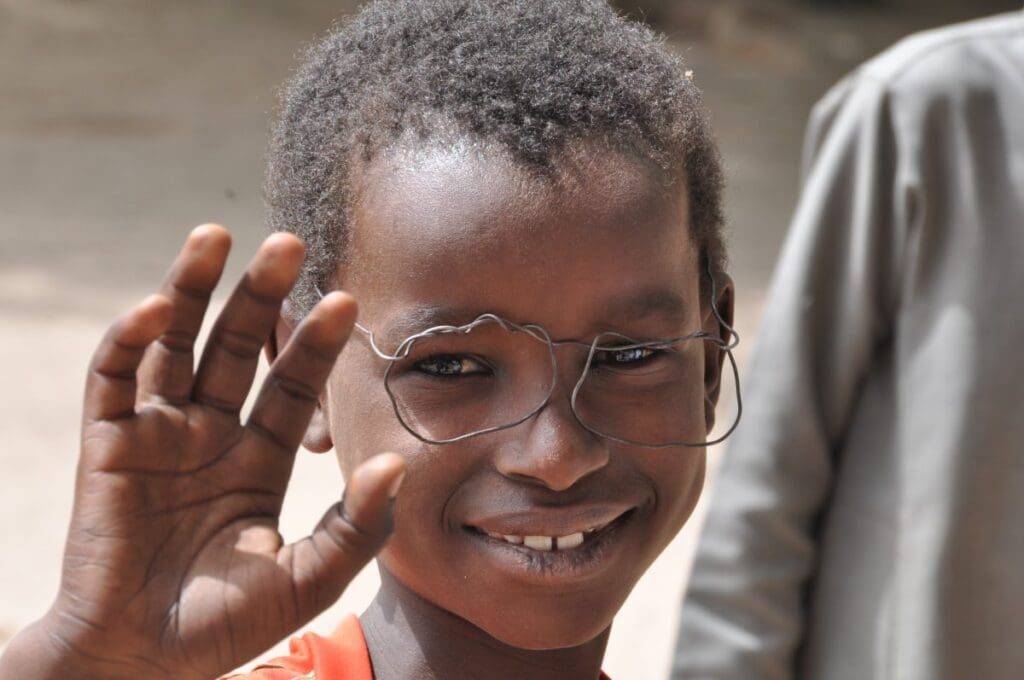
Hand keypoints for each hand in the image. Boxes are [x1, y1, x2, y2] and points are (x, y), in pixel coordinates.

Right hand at [0, 225, 404, 679]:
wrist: (140, 662)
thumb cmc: (224, 628)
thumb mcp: (307, 580)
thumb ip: (356, 526)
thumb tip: (397, 462)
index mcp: (259, 459)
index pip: (292, 386)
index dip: (315, 345)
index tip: (345, 300)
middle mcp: (210, 435)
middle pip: (237, 348)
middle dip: (259, 296)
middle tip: (288, 242)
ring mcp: (157, 435)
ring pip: (175, 345)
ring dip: (191, 289)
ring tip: (217, 234)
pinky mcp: (106, 444)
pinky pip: (113, 379)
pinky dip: (129, 339)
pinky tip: (158, 307)